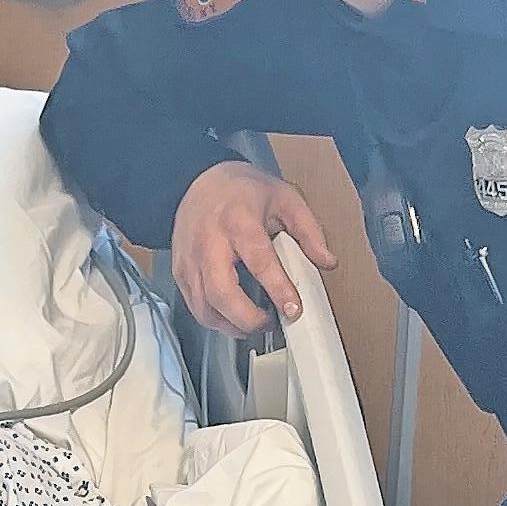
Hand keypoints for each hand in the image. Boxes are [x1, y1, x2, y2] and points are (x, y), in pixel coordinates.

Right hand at [170, 161, 338, 335]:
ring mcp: (190, 259)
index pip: (259, 262)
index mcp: (238, 221)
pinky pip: (194, 306)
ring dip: (230, 325)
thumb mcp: (284, 198)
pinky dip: (214, 319)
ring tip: (253, 324)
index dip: (279, 290)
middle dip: (247, 319)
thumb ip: (309, 230)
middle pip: (222, 294)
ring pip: (204, 307)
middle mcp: (209, 242)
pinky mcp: (179, 271)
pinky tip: (233, 318)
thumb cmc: (241, 190)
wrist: (199, 180)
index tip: (294, 309)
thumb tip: (326, 260)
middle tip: (269, 323)